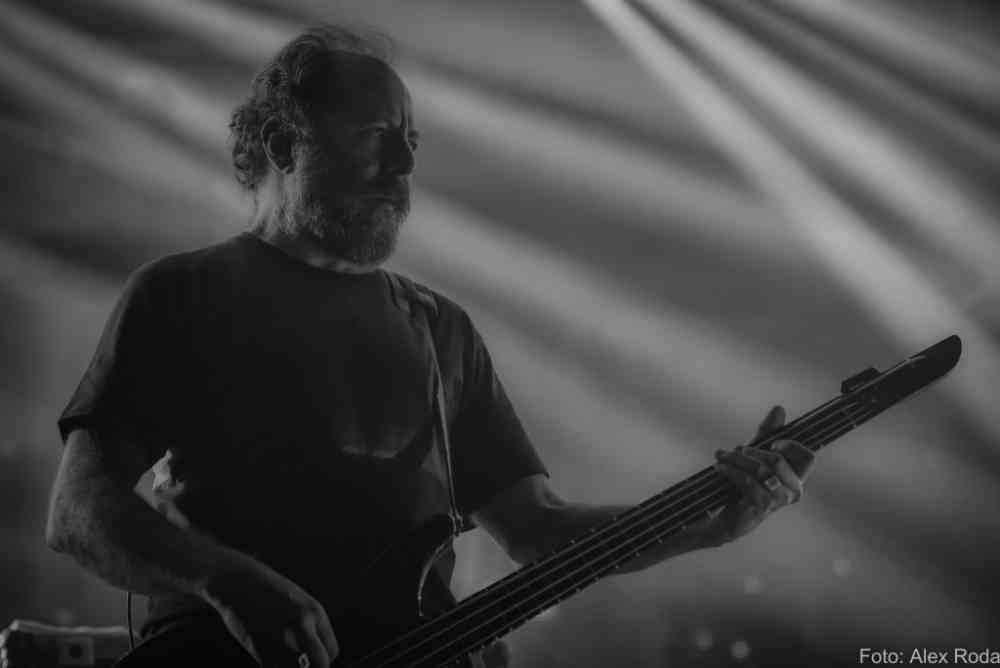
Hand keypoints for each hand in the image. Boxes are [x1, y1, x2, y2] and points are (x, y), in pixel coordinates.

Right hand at [201, 559, 338, 667]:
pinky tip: (264, 653)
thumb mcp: (298, 602)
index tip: (310, 658)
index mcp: (315, 612)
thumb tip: (313, 653)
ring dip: (289, 667)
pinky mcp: (261, 648)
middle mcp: (304, 626)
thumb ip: (310, 627)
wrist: (237, 582)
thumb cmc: (267, 592)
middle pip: (321, 664)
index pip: (332, 651)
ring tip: (278, 654)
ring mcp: (283, 638)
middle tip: (300, 664)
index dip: (321, 659)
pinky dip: (271, 665)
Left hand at [692, 405, 814, 547]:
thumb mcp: (753, 455)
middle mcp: (792, 492)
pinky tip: (719, 467)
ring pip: (761, 470)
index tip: (772, 443)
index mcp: (796, 478)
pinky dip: (731, 471)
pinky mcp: (760, 509)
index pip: (808, 457)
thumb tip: (779, 408)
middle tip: (735, 450)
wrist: (719, 516)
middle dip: (752, 451)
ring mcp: (778, 502)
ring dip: (736, 459)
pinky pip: (748, 482)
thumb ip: (767, 433)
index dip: (791, 446)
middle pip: (778, 460)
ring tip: (720, 457)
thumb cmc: (741, 485)